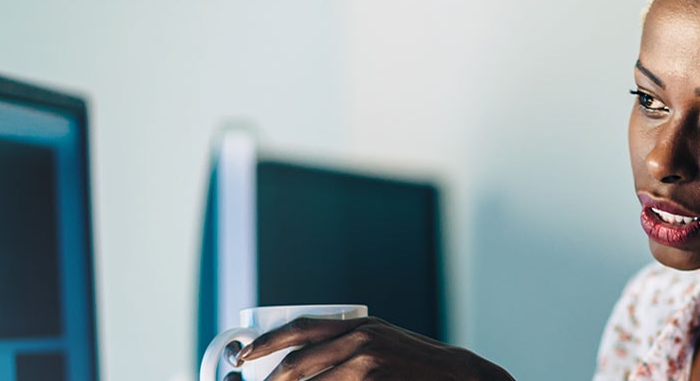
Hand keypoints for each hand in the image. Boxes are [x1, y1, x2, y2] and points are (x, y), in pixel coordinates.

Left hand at [237, 316, 513, 380]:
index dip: (267, 342)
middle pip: (299, 362)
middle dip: (271, 380)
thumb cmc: (414, 362)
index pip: (300, 328)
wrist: (455, 375)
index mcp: (357, 324)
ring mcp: (367, 365)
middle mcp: (360, 340)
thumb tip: (302, 359)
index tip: (244, 354)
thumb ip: (347, 343)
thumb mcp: (380, 341)